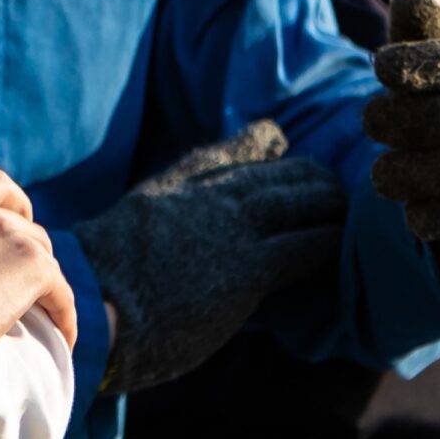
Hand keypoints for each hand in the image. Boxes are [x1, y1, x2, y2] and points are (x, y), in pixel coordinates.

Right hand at [0, 166, 75, 371]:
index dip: (12, 200)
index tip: (18, 218)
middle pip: (24, 222)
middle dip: (29, 248)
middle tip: (26, 279)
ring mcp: (8, 232)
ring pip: (43, 253)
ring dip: (43, 281)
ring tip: (43, 313)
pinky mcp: (33, 263)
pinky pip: (60, 292)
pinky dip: (63, 315)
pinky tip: (63, 339)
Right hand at [72, 120, 345, 395]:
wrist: (90, 301)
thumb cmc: (91, 286)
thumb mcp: (117, 239)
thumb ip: (146, 229)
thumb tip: (153, 251)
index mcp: (170, 190)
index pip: (221, 157)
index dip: (256, 146)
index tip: (275, 137)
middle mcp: (206, 199)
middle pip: (273, 174)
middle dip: (307, 177)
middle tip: (331, 183)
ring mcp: (231, 230)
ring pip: (299, 201)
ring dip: (328, 204)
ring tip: (349, 208)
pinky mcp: (250, 268)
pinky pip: (307, 246)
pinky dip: (330, 242)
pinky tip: (346, 245)